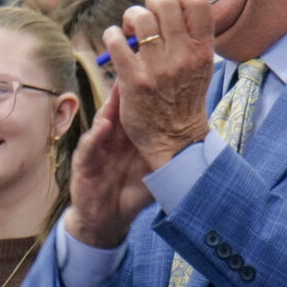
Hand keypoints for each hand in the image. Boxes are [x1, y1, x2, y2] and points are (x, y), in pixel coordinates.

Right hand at [66, 81, 155, 248]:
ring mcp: (98, 147)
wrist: (109, 219)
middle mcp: (114, 137)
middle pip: (121, 108)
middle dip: (128, 89)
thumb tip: (202, 142)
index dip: (148, 93)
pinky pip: (89, 147)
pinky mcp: (84, 164)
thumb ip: (169, 155)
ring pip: (104, 120)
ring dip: (111, 106)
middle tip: (138, 67)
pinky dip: (95, 136)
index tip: (161, 75)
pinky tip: (103, 126)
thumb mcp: (155, 172)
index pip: (140, 109)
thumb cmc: (133, 193)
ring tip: (120, 89)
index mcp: (132, 136)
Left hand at [102, 0, 219, 168]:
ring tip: (130, 30)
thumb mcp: (201, 64)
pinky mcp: (134, 81)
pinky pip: (116, 40)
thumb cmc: (186, 96)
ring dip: (130, 17)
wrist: (176, 140)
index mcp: (203, 48)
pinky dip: (112, 35)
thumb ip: (194, 34)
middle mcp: (183, 55)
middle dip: (151, 1)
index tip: (171, 2)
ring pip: (139, 16)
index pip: (196, 0)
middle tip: (146, 17)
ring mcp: (158, 68)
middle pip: (164, 2)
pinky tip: (115, 42)